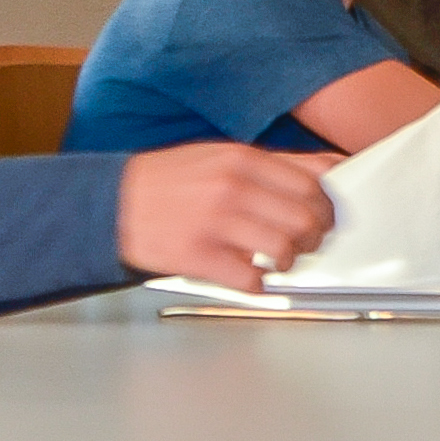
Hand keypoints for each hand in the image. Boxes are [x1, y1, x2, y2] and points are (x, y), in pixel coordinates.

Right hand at [114, 144, 341, 291]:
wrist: (111, 203)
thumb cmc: (168, 182)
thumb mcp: (220, 156)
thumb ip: (271, 164)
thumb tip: (327, 170)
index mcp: (242, 159)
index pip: (313, 182)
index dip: (328, 205)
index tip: (327, 216)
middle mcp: (232, 187)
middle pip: (305, 217)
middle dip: (315, 236)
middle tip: (307, 243)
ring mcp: (215, 222)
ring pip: (285, 249)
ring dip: (290, 262)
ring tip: (279, 261)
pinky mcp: (198, 256)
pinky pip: (251, 279)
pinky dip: (260, 284)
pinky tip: (251, 277)